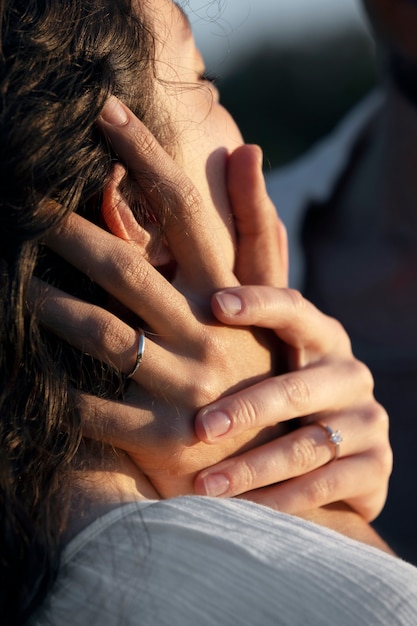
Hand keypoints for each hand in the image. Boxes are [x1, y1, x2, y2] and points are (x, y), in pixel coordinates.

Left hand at [39, 98, 284, 496]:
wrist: (265, 451)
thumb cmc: (256, 359)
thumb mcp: (266, 297)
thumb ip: (252, 226)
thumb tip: (245, 148)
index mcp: (229, 294)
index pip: (186, 211)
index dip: (148, 157)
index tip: (105, 112)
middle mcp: (208, 334)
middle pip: (126, 269)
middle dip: (68, 231)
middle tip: (21, 202)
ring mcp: (183, 388)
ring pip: (99, 334)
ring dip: (46, 302)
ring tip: (9, 276)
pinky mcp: (158, 436)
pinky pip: (90, 410)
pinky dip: (49, 387)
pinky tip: (17, 365)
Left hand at [193, 285, 391, 521]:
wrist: (343, 453)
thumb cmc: (288, 395)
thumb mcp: (275, 360)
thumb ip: (241, 333)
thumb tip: (185, 296)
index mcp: (325, 339)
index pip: (294, 311)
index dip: (259, 303)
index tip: (217, 303)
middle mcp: (351, 375)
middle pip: (297, 390)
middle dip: (246, 410)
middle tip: (201, 428)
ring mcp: (369, 422)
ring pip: (306, 446)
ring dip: (252, 468)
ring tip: (206, 484)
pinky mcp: (375, 467)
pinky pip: (323, 486)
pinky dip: (279, 500)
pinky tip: (242, 509)